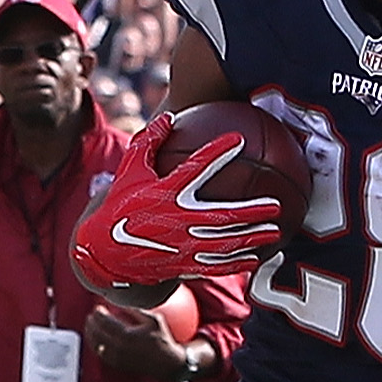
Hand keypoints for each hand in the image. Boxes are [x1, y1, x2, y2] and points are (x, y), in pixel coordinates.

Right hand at [72, 113, 282, 285]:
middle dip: (251, 212)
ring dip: (251, 238)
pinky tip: (256, 257)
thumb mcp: (130, 171)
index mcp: (165, 193)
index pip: (195, 168)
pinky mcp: (182, 265)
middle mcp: (177, 220)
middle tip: (275, 206)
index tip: (238, 139)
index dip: (216, 153)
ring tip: (275, 231)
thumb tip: (170, 116)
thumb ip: (149, 143)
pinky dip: (237, 262)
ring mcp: (182, 245)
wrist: (105, 252)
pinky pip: (214, 265)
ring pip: (224, 243)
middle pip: (221, 216)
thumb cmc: (121, 204)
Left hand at [89, 301, 196, 381]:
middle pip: (98, 333)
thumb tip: (121, 304)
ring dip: (90, 334)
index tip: (97, 308)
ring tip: (89, 326)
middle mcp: (119, 347)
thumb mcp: (153, 320)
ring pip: (96, 345)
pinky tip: (95, 339)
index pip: (106, 322)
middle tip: (91, 315)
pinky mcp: (117, 364)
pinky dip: (95, 345)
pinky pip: (101, 354)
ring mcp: (117, 357)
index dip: (99, 313)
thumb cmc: (162, 339)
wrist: (167, 362)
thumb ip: (136, 311)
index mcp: (127, 335)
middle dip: (92, 323)